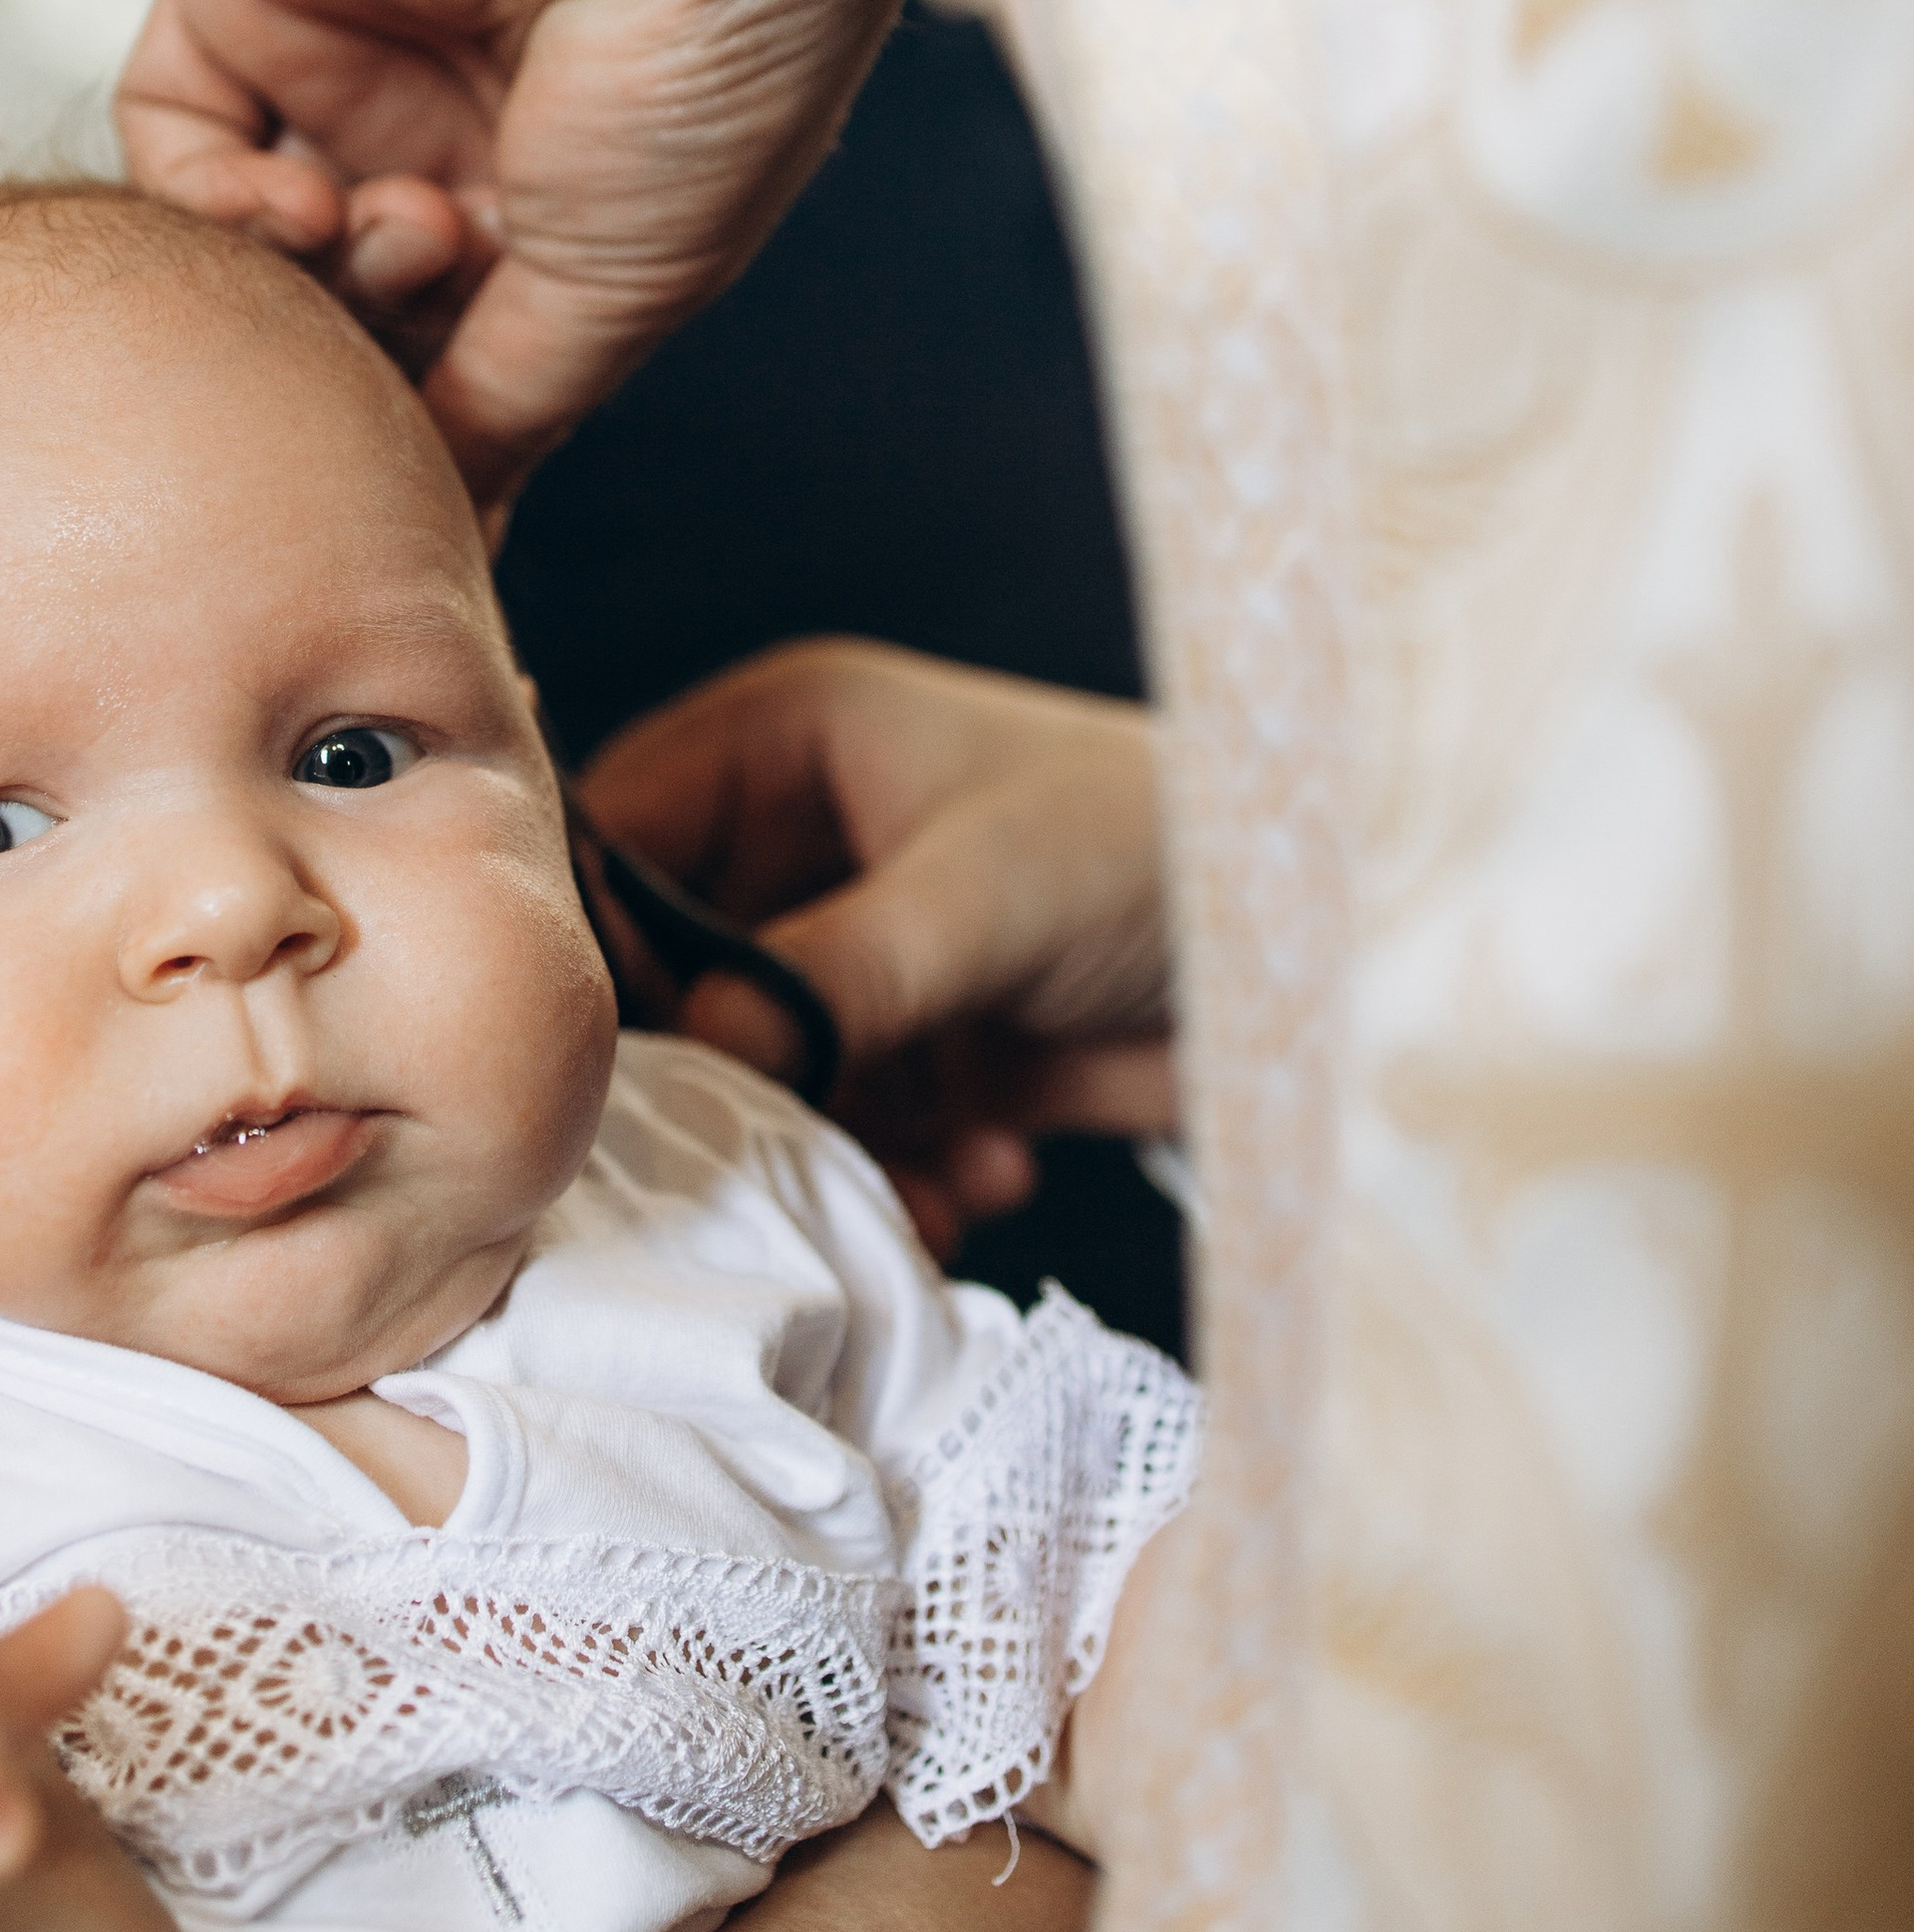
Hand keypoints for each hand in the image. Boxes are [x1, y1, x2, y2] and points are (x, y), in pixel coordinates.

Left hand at [115, 0, 951, 515]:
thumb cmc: (709, 55)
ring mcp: (343, 59)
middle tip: (441, 311)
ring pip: (248, 241)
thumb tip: (424, 535)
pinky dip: (208, 205)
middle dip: (374, 350)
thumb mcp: (619, 287)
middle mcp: (448, 130)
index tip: (439, 502)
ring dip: (309, 279)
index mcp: (561, 198)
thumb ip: (498, 412)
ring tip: (400, 231)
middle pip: (336, 313)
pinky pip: (166, 135)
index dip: (427, 435)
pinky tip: (301, 203)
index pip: (443, 360)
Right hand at [582, 639, 1175, 1255]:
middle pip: (676, 971)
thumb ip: (832, 972)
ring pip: (760, 1070)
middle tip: (751, 1159)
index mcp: (790, 741)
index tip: (616, 1060)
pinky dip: (901, 1169)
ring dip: (822, 1147)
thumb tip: (706, 1050)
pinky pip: (850, 1125)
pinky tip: (986, 1174)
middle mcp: (805, 839)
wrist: (1330, 952)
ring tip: (905, 1190)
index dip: (603, 946)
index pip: (619, 833)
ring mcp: (861, 949)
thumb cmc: (1161, 845)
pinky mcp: (925, 1046)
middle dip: (723, 1077)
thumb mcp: (982, 896)